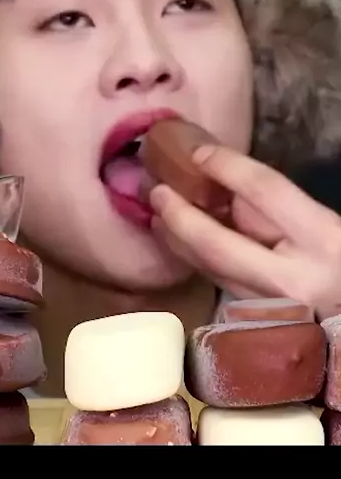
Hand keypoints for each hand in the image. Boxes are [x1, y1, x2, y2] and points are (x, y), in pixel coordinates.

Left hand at [149, 144, 340, 315]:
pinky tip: (180, 244)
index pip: (265, 191)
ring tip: (156, 214)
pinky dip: (196, 260)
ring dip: (177, 240)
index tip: (198, 152)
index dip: (228, 167)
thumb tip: (228, 187)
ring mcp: (273, 309)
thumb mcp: (329, 226)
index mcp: (323, 239)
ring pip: (210, 269)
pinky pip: (220, 284)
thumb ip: (284, 209)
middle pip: (217, 243)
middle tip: (155, 191)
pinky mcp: (261, 327)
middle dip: (180, 216)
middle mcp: (293, 279)